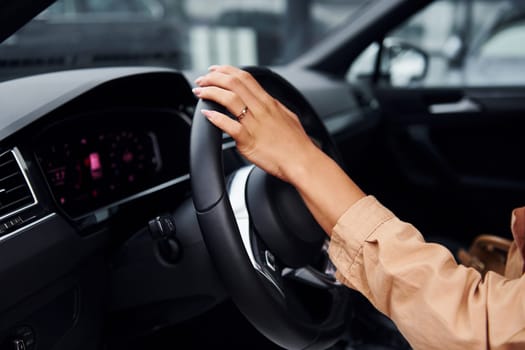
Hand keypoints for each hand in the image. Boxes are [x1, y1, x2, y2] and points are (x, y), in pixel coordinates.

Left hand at [192, 65, 320, 182]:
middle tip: (201, 80)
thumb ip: (274, 108)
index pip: (245, 78)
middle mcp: (261, 109)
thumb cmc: (297, 145)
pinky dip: (215, 118)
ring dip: (211, 92)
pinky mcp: (249, 140)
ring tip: (199, 93)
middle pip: (234, 83)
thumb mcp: (288, 118)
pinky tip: (207, 115)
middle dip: (213, 78)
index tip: (215, 70)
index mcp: (269, 102)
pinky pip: (229, 125)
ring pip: (229, 99)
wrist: (303, 163)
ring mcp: (254, 124)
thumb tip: (267, 103)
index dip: (227, 71)